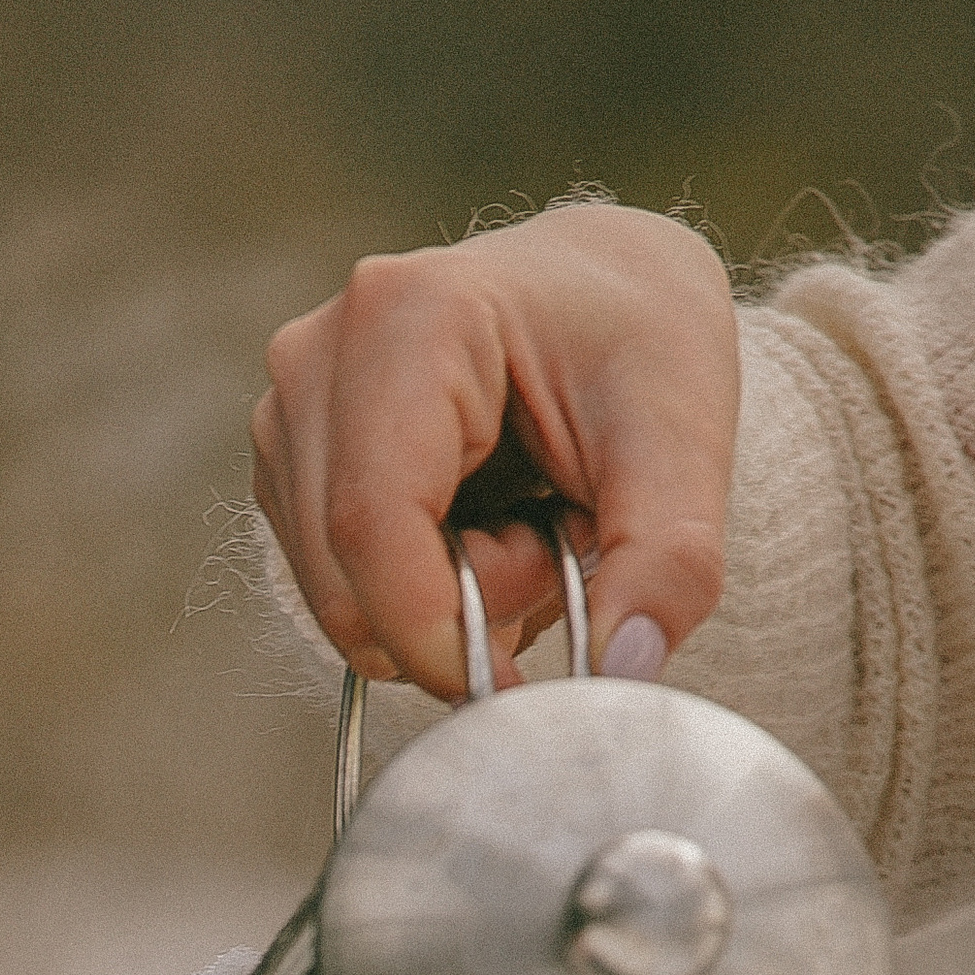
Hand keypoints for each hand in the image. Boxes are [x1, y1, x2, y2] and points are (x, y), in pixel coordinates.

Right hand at [251, 201, 738, 699]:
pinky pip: (337, 587)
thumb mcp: (684, 437)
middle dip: (455, 614)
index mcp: (403, 318)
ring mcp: (290, 414)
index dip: (436, 633)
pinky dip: (414, 592)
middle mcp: (316, 359)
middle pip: (346, 579)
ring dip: (440, 604)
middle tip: (550, 550)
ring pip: (338, 597)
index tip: (521, 686)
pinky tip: (476, 528)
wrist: (604, 288)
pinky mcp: (290, 463)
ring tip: (521, 526)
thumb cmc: (638, 336)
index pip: (375, 526)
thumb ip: (667, 560)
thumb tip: (624, 670)